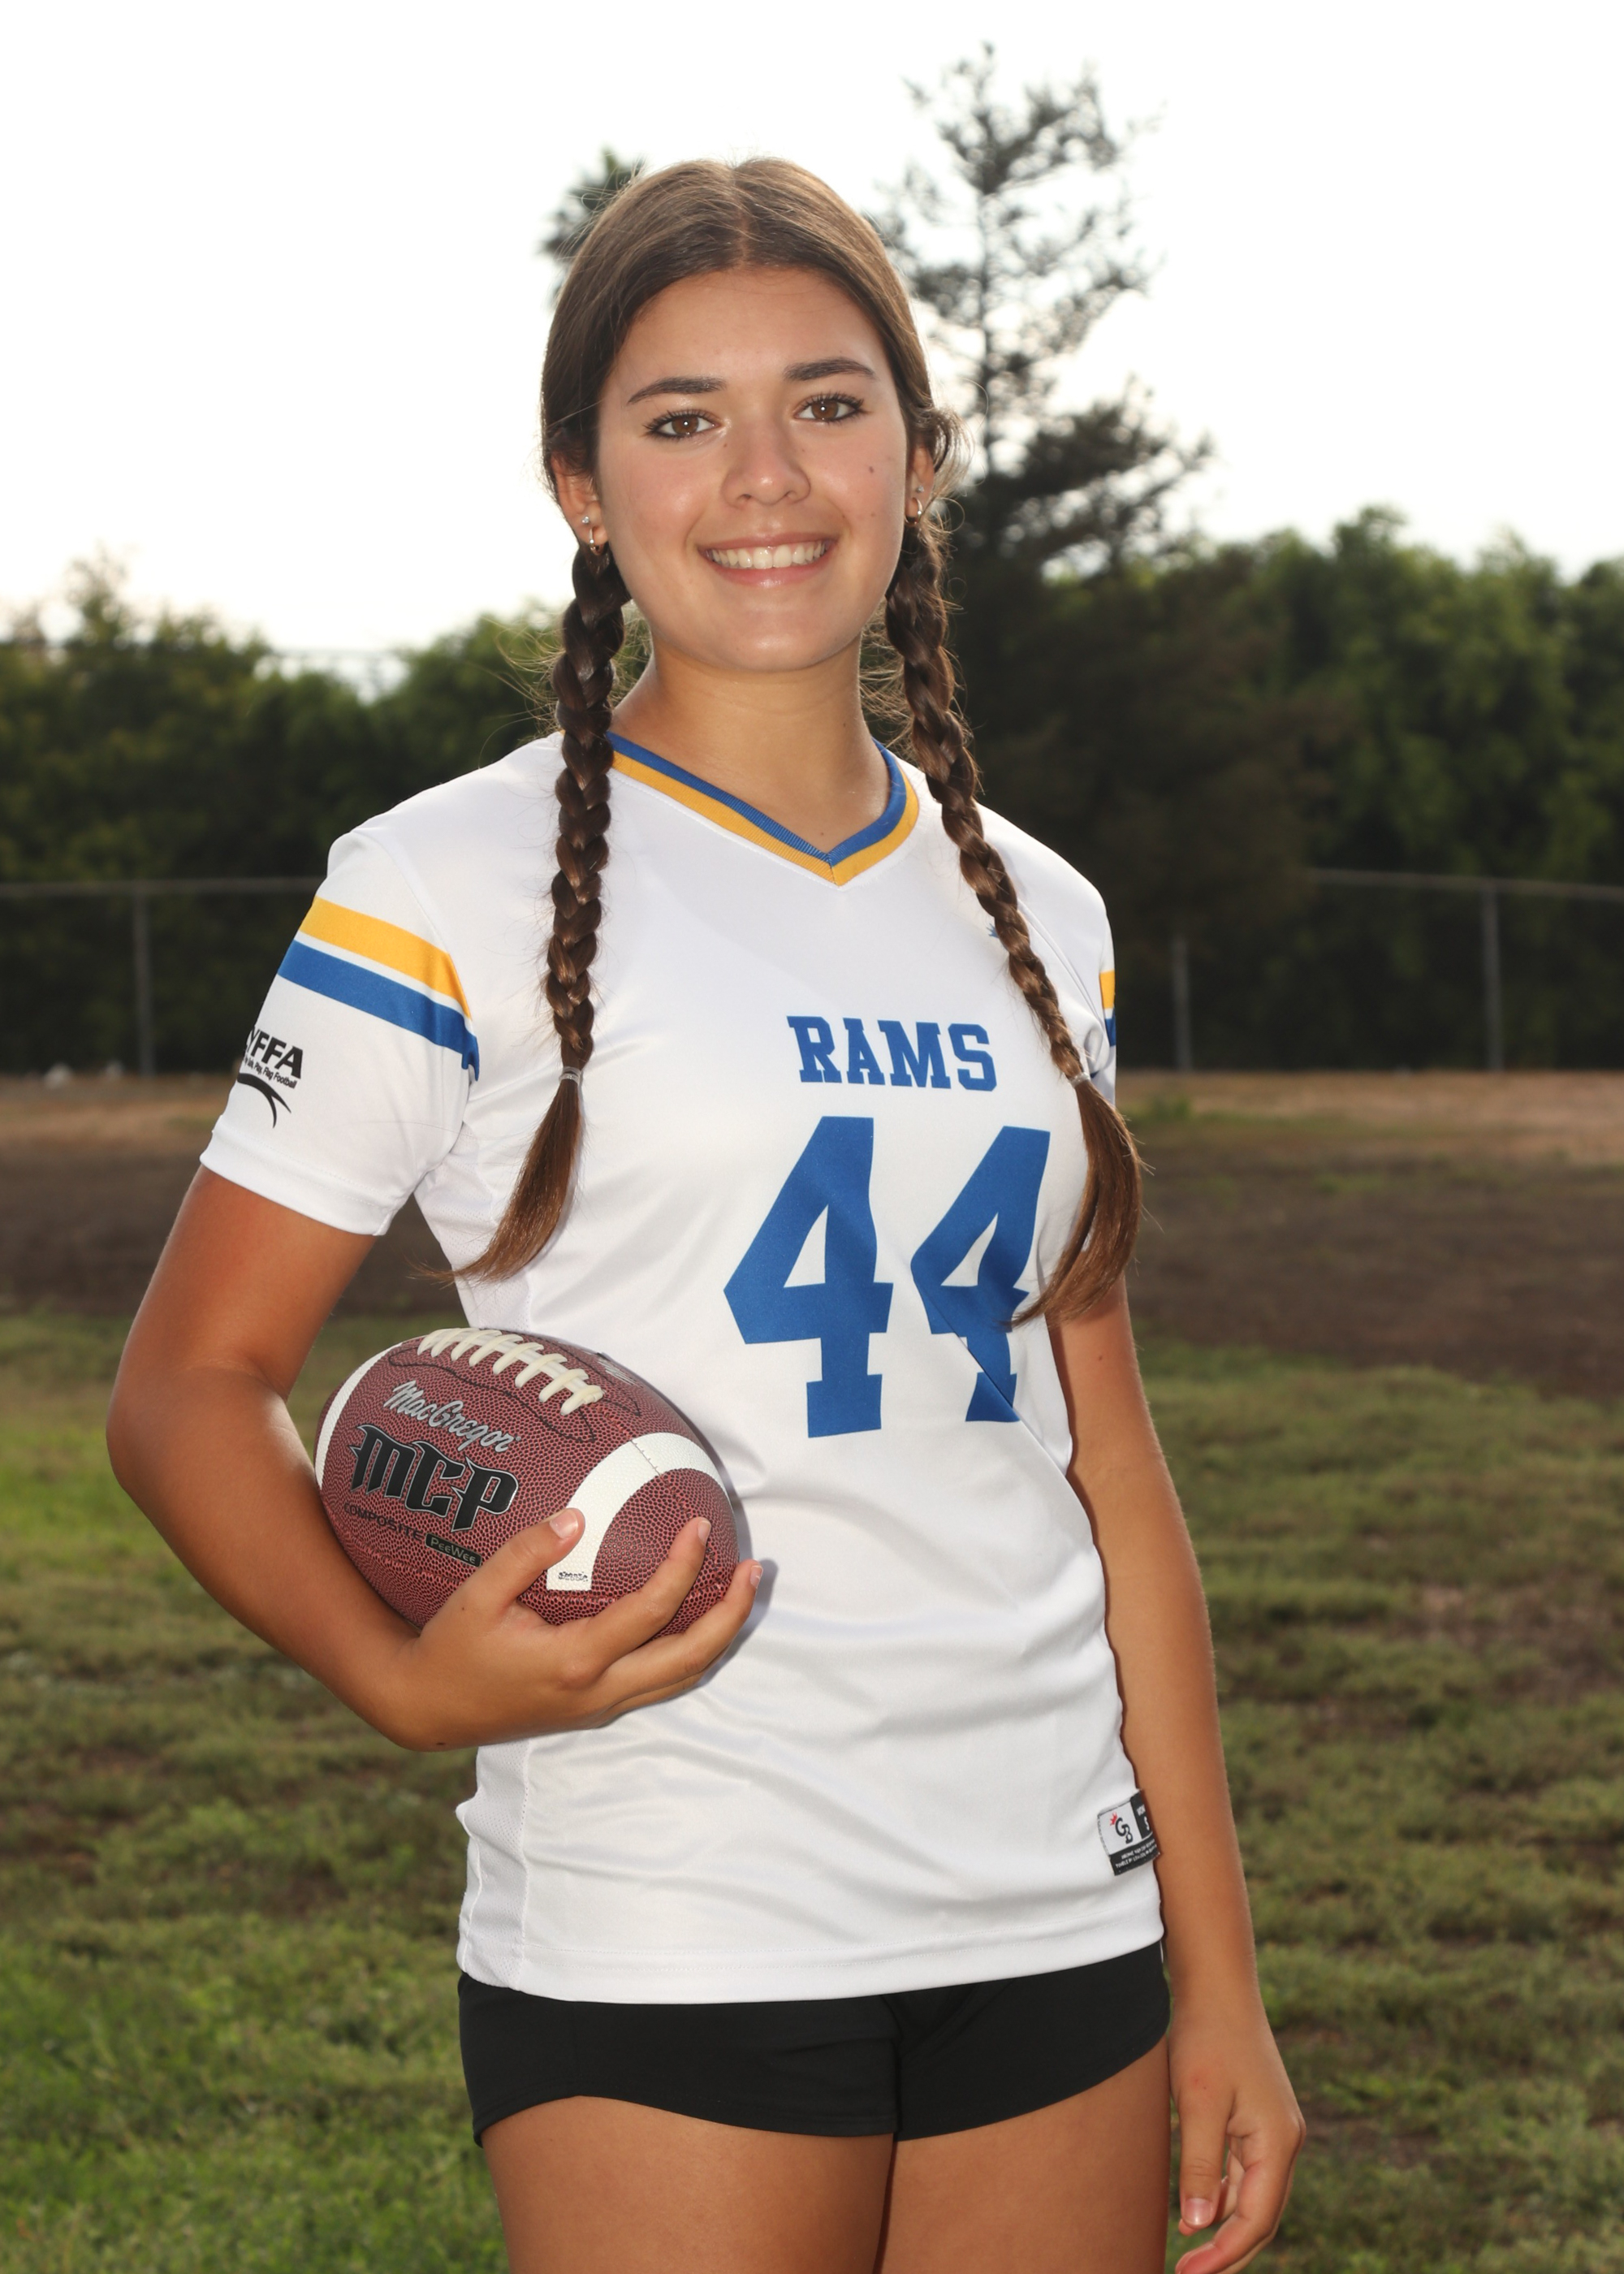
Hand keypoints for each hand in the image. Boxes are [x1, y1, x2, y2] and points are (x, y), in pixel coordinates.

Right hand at [381, 1508, 762, 1748]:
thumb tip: (577, 1517)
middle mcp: (599, 1691)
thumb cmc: (451, 1648)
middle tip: (754, 1569)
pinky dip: (690, 1650)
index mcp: (574, 1661)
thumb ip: (524, 1554)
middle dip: (731, 1615)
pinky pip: (662, 1681)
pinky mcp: (598, 1710)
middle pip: (691, 1659)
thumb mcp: (476, 1596)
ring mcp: (603, 1706)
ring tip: (740, 1591)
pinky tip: (695, 1615)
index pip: (649, 1613)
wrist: (430, 1709)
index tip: (697, 1527)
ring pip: (683, 1677)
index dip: (682, 1568)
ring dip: (719, 1636)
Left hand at [1171, 2000, 1305, 2271]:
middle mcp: (1285, 2143)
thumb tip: (1198, 2225)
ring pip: (1253, 2198)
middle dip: (1227, 2251)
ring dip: (1224, 2227)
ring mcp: (1274, 2133)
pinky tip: (1196, 2210)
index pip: (1256, 2220)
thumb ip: (1200, 2165)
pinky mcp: (1259, 2122)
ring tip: (1187, 2253)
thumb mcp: (1198, 2104)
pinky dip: (1224, 2197)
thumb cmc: (1208, 2040)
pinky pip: (1245, 2175)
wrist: (1218, 1989)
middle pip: (1260, 2217)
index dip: (1224, 2254)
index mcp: (1278, 2143)